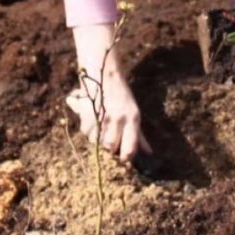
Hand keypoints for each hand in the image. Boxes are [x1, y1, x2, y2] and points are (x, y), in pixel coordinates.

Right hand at [69, 24, 151, 161]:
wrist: (105, 74)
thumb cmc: (122, 96)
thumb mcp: (134, 114)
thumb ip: (140, 135)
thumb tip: (149, 153)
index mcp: (133, 119)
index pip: (130, 148)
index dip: (126, 158)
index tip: (123, 159)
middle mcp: (118, 118)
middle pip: (110, 147)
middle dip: (109, 148)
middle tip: (109, 140)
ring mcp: (102, 116)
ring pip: (96, 141)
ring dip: (97, 138)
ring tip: (101, 127)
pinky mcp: (88, 113)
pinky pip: (86, 132)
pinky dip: (88, 130)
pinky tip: (92, 120)